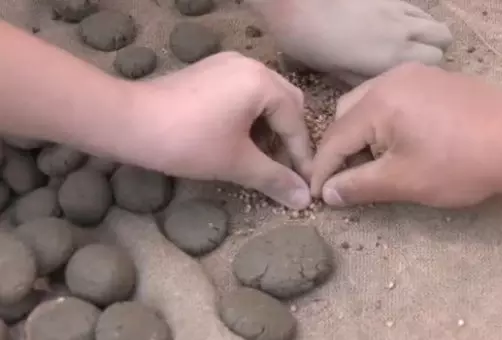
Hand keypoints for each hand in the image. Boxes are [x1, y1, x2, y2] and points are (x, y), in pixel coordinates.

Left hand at [126, 52, 312, 208]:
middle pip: (286, 103)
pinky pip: (244, 91)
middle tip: (284, 167)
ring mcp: (227, 64)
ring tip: (262, 156)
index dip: (301, 157)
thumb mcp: (237, 163)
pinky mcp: (209, 71)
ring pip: (265, 96)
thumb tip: (304, 199)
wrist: (128, 123)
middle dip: (289, 137)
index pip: (294, 122)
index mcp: (262, 82)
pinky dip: (251, 115)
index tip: (305, 184)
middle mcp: (250, 65)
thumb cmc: (188, 142)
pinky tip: (241, 138)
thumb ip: (274, 179)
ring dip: (270, 127)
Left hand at [246, 0, 452, 84]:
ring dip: (429, 33)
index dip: (426, 70)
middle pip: (443, 40)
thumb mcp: (335, 73)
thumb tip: (380, 85)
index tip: (412, 78)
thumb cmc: (311, 42)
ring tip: (411, 42)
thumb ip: (364, 80)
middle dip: (435, 50)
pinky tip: (397, 25)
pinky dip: (416, 19)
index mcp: (391, 58)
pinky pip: (416, 9)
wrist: (297, 2)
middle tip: (414, 59)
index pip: (434, 63)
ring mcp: (398, 10)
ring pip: (434, 21)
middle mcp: (404, 33)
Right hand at [311, 62, 501, 206]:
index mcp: (378, 102)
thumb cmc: (461, 164)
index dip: (323, 170)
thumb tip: (328, 193)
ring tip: (377, 162)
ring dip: (364, 133)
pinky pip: (396, 96)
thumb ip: (360, 186)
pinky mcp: (436, 79)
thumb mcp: (404, 181)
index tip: (317, 195)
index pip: (335, 137)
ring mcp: (417, 75)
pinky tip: (404, 142)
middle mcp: (392, 79)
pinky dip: (388, 120)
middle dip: (342, 147)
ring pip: (371, 102)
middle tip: (349, 178)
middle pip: (348, 114)